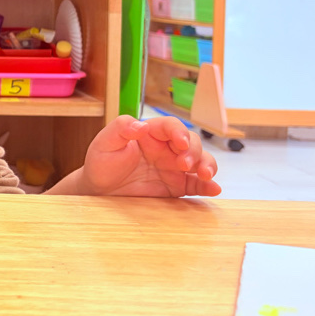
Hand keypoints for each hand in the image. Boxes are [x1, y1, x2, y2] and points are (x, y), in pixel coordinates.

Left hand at [78, 116, 219, 197]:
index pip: (171, 126)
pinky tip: (214, 189)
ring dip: (207, 166)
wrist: (100, 190)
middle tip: (184, 164)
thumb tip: (140, 125)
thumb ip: (120, 129)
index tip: (180, 143)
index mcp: (151, 133)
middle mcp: (166, 148)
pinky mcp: (177, 187)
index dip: (179, 132)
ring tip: (205, 175)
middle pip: (191, 143)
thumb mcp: (104, 143)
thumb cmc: (101, 163)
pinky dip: (208, 186)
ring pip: (199, 161)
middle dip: (193, 151)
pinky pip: (196, 185)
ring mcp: (173, 167)